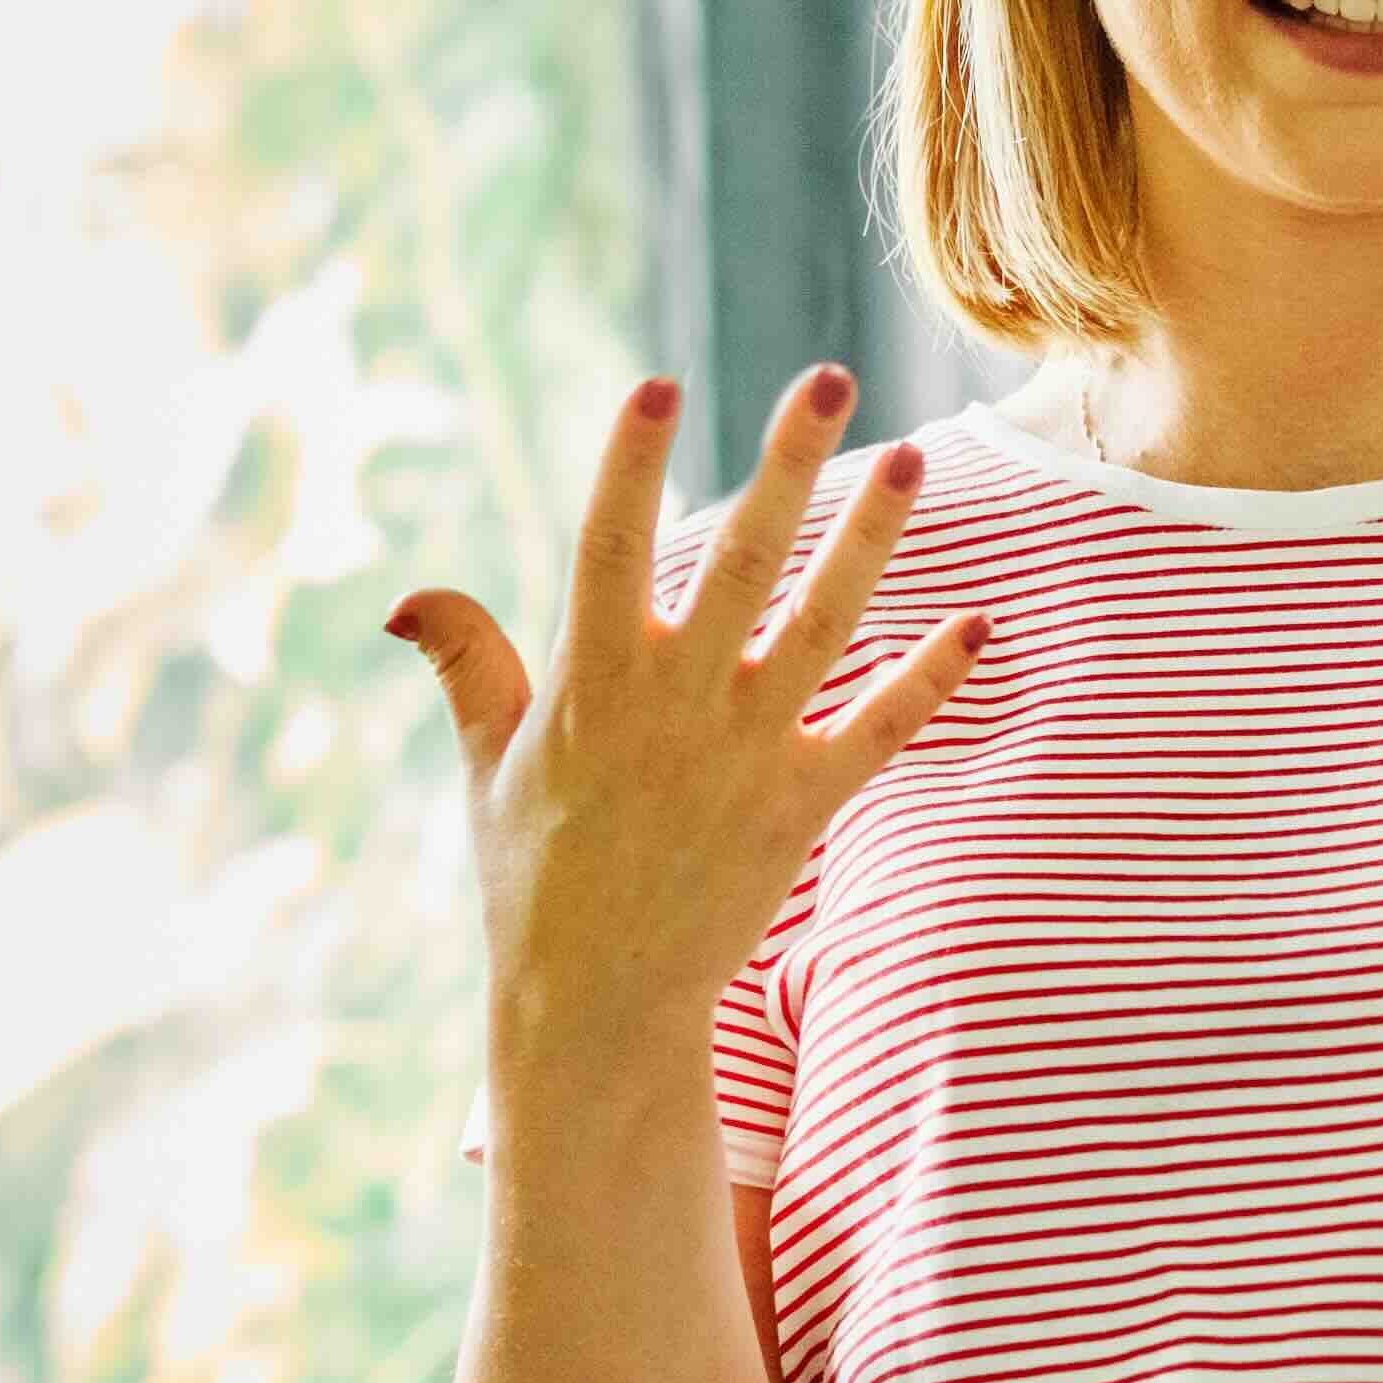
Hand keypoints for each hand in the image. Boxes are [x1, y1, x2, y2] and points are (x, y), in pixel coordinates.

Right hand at [390, 371, 978, 1084]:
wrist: (598, 1003)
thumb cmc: (534, 875)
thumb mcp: (485, 766)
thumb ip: (466, 665)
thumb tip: (406, 597)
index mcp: (590, 683)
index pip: (607, 548)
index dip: (629, 465)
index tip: (657, 383)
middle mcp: (675, 705)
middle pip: (740, 561)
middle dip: (787, 466)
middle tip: (829, 379)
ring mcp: (746, 753)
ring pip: (822, 625)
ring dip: (870, 541)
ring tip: (912, 458)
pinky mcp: (802, 807)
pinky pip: (879, 731)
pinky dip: (930, 679)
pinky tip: (976, 623)